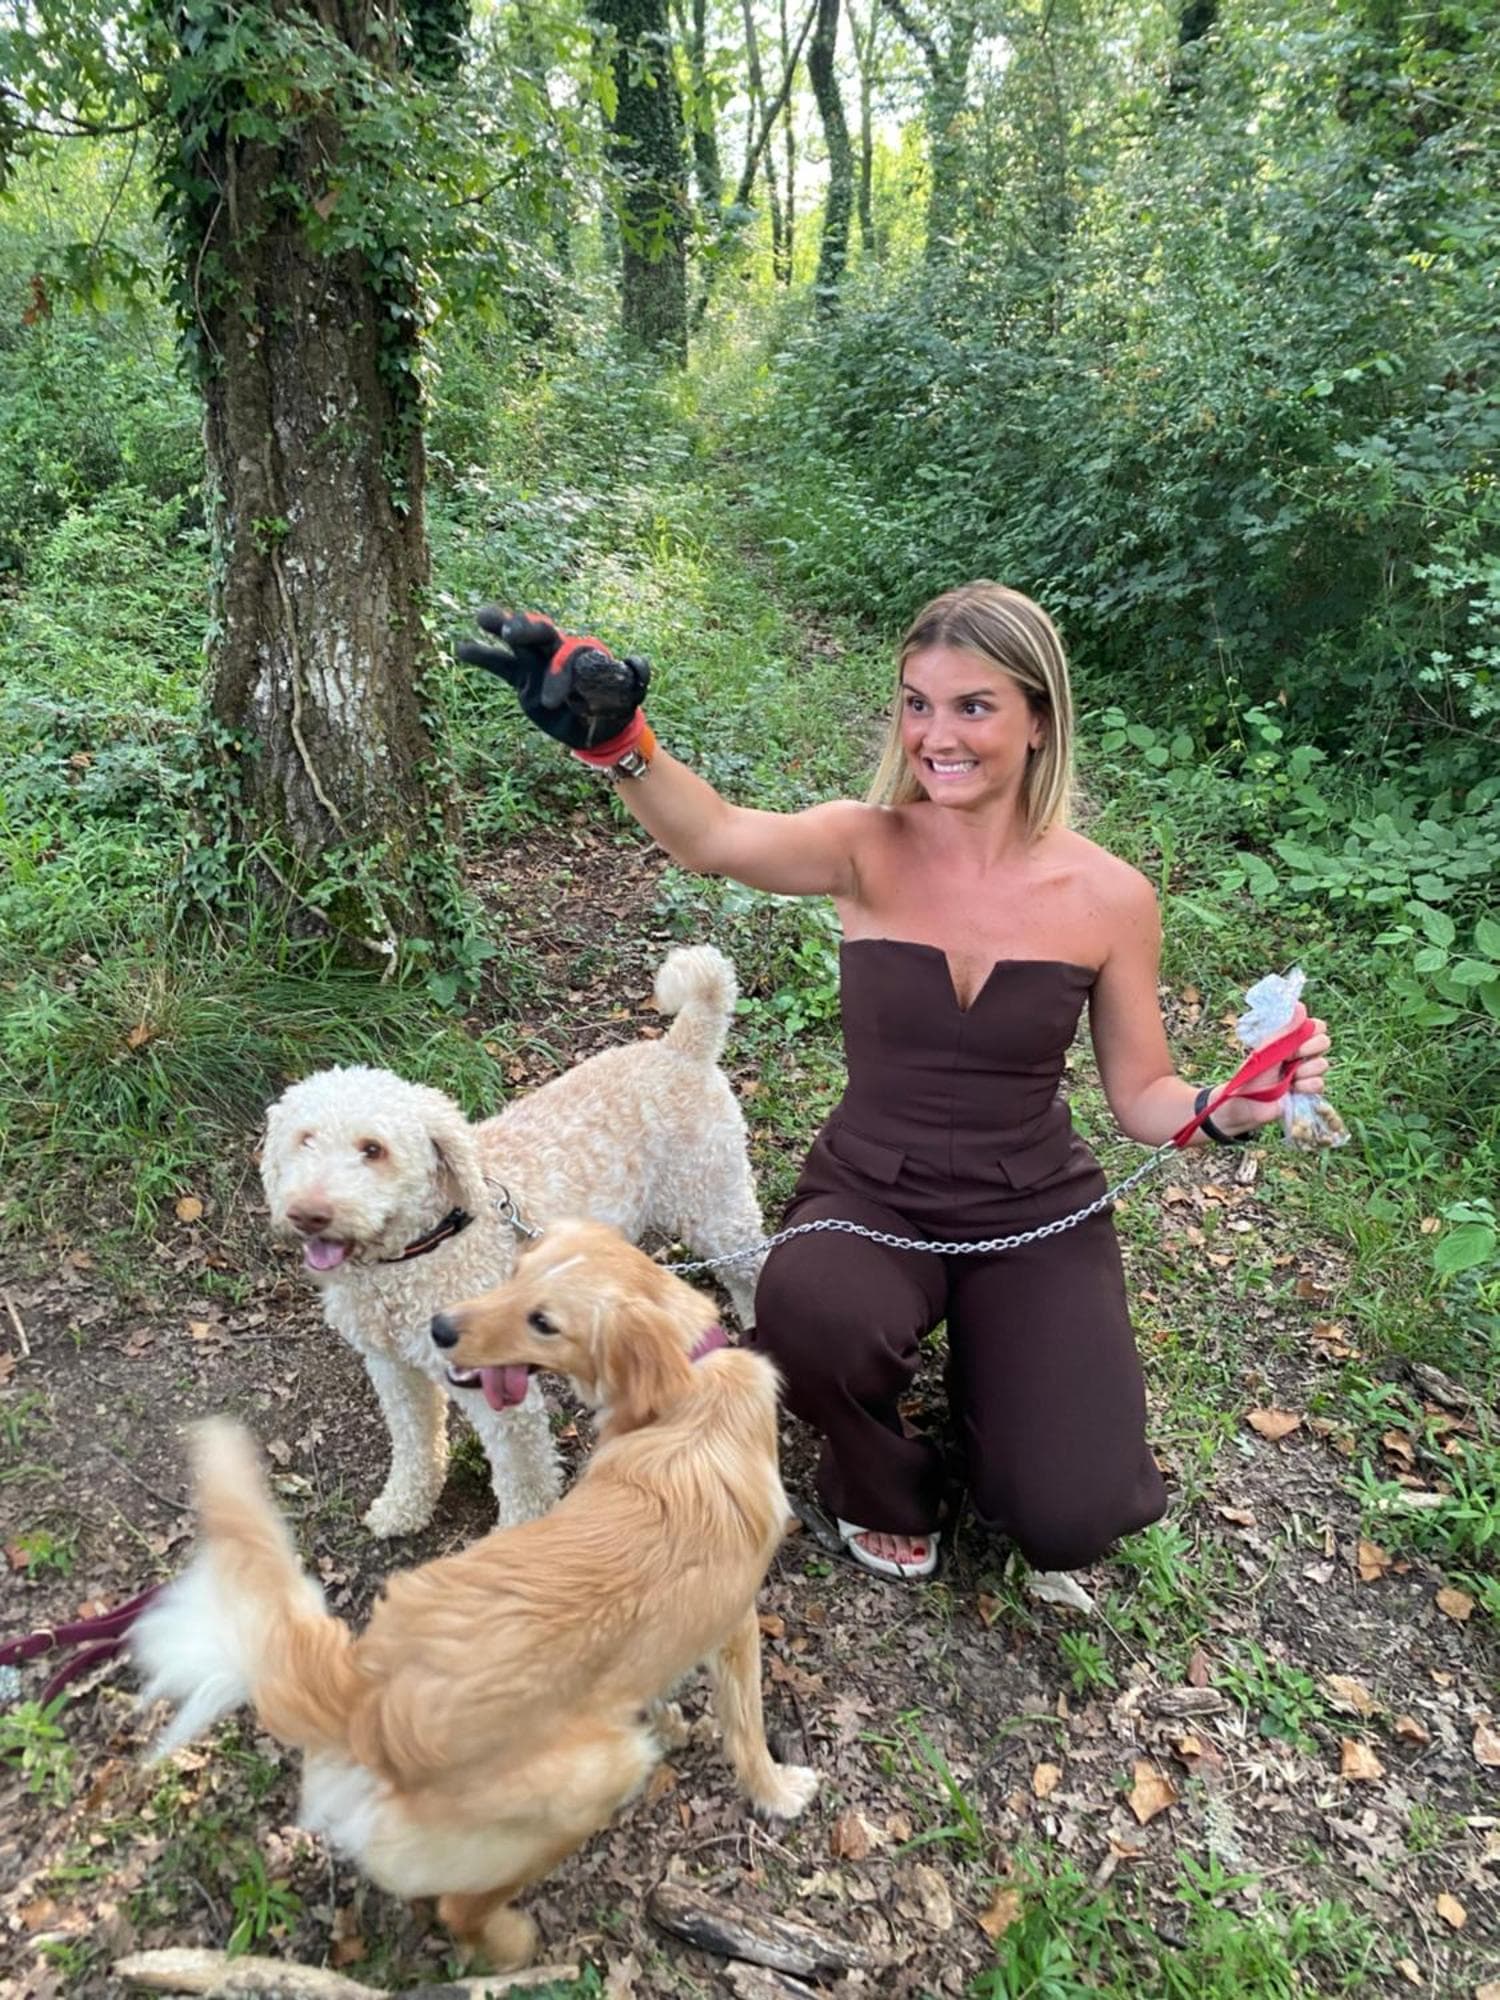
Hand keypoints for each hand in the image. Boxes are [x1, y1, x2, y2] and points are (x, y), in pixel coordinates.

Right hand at [457, 609, 650, 753]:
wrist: (601, 729)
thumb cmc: (616, 707)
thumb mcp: (631, 693)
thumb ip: (635, 677)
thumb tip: (635, 662)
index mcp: (584, 652)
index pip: (568, 653)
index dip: (559, 673)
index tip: (552, 702)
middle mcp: (558, 653)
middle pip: (542, 631)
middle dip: (527, 628)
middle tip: (510, 629)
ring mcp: (538, 665)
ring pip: (517, 642)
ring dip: (501, 627)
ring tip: (482, 617)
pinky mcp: (523, 682)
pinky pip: (501, 666)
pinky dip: (483, 655)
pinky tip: (461, 647)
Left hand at [1223, 1013, 1332, 1136]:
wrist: (1245, 1104)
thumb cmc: (1251, 1074)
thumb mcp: (1268, 1049)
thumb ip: (1286, 1029)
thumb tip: (1299, 1005)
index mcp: (1291, 1039)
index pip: (1317, 1026)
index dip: (1311, 1031)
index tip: (1294, 1038)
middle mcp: (1302, 1054)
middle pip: (1325, 1042)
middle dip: (1308, 1050)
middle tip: (1289, 1058)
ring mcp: (1306, 1072)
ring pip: (1323, 1064)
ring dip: (1304, 1071)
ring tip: (1288, 1078)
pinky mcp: (1309, 1091)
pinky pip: (1320, 1083)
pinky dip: (1305, 1087)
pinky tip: (1292, 1090)